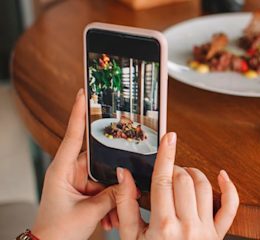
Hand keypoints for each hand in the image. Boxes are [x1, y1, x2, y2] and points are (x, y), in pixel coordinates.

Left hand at [32, 89, 116, 239]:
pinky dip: (111, 203)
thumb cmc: (56, 232)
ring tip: (115, 212)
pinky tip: (111, 217)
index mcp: (63, 170)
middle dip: (114, 177)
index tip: (83, 93)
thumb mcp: (88, 213)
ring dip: (113, 195)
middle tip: (127, 184)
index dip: (78, 113)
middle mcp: (70, 173)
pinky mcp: (84, 192)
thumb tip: (130, 184)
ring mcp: (78, 183)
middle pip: (100, 161)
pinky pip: (104, 191)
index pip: (73, 135)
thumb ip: (113, 196)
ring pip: (105, 178)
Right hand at [114, 132, 239, 239]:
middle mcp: (187, 225)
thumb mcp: (130, 238)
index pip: (164, 179)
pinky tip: (222, 176)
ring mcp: (206, 230)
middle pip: (184, 179)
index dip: (166, 154)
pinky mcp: (218, 235)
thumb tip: (124, 176)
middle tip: (167, 172)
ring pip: (204, 186)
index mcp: (163, 225)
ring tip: (183, 176)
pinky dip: (229, 188)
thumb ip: (126, 205)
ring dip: (193, 174)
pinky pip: (230, 207)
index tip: (169, 137)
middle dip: (175, 168)